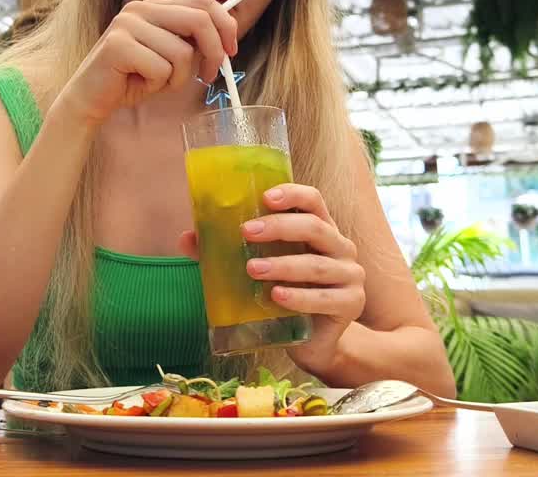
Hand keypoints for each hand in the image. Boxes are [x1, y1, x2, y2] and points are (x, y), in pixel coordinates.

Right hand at [60, 0, 237, 125]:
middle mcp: (141, 8)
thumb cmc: (133, 79)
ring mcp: (127, 24)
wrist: (92, 98)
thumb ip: (191, 43)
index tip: (230, 51)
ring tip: (156, 82)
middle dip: (213, 52)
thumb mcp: (169, 58)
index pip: (203, 2)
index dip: (225, 25)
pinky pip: (161, 69)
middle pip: (199, 20)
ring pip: (181, 52)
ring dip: (177, 78)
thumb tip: (226, 40)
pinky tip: (139, 84)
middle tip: (209, 75)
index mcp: (155, 6)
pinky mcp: (117, 45)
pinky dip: (157, 85)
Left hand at [178, 184, 365, 374]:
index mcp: (321, 230)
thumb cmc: (286, 297)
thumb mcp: (261, 270)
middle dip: (279, 228)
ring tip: (252, 269)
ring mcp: (350, 276)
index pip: (314, 201)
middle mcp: (340, 248)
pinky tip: (276, 297)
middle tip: (247, 232)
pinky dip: (299, 297)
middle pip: (315, 227)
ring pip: (317, 265)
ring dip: (283, 265)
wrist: (314, 342)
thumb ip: (227, 253)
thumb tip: (186, 238)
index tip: (265, 198)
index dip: (292, 194)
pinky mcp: (351, 304)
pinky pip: (324, 299)